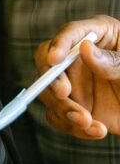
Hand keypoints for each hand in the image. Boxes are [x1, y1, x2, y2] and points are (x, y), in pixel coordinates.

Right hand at [36, 16, 119, 138]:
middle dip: (52, 81)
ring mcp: (76, 83)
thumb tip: (85, 49)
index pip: (71, 33)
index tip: (55, 60)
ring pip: (49, 93)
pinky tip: (97, 130)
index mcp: (100, 36)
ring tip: (88, 122)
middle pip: (49, 63)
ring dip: (64, 110)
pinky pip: (60, 117)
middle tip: (64, 94)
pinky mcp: (76, 106)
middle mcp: (81, 58)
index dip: (59, 44)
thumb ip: (114, 61)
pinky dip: (73, 127)